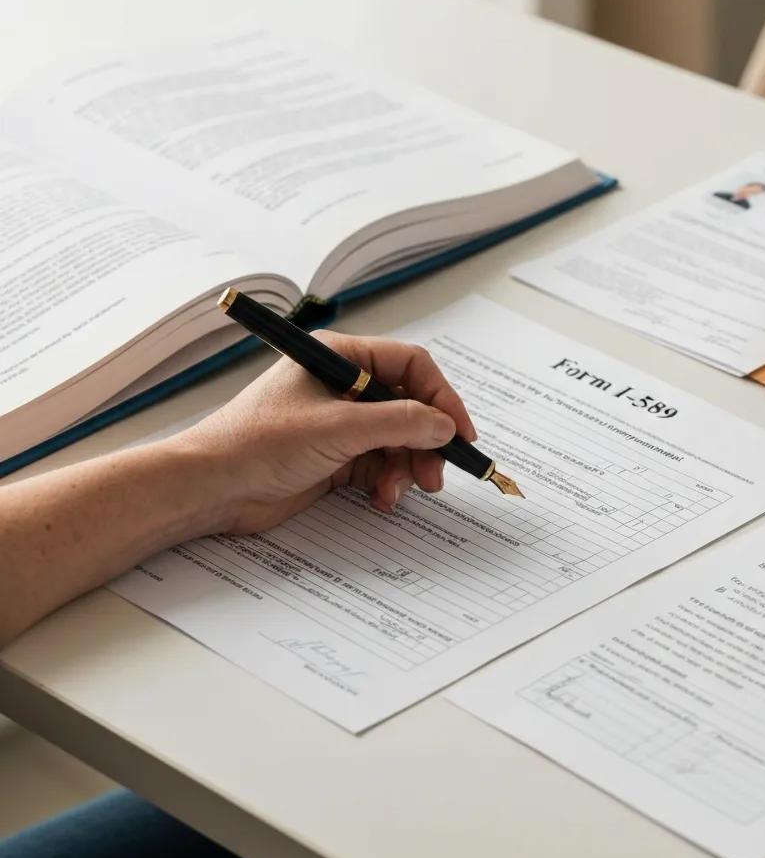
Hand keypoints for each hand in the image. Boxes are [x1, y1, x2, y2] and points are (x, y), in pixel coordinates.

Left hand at [173, 331, 476, 532]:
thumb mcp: (338, 428)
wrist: (212, 488)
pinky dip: (387, 483)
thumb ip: (399, 423)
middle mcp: (344, 386)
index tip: (460, 432)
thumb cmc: (257, 443)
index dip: (441, 398)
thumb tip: (446, 425)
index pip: (410, 366)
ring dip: (406, 468)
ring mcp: (340, 423)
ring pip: (398, 441)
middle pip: (409, 407)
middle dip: (425, 442)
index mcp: (341, 358)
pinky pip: (379, 466)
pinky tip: (381, 499)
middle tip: (435, 474)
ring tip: (398, 492)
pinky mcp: (335, 457)